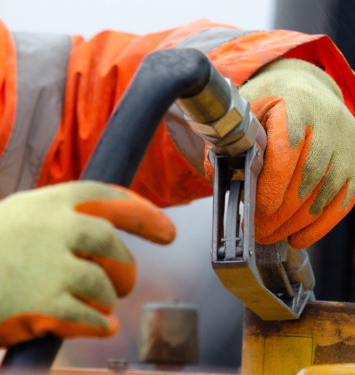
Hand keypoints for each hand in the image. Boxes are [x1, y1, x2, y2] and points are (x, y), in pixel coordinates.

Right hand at [0, 181, 174, 346]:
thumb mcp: (20, 217)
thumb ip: (60, 217)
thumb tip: (106, 230)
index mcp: (49, 202)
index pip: (108, 197)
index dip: (143, 213)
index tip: (167, 231)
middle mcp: (55, 227)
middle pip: (111, 243)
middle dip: (125, 265)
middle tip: (126, 281)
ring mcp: (51, 265)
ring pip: (104, 282)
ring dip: (108, 296)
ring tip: (102, 303)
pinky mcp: (44, 303)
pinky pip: (90, 315)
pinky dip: (99, 323)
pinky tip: (101, 326)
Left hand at [206, 58, 354, 248]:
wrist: (311, 90)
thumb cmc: (275, 105)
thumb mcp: (246, 112)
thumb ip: (229, 142)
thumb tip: (217, 176)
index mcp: (296, 106)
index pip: (286, 152)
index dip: (272, 187)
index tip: (256, 211)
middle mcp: (329, 122)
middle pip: (307, 179)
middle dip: (280, 214)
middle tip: (259, 232)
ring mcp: (349, 143)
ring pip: (326, 194)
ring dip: (297, 223)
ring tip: (273, 235)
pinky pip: (345, 200)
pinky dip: (322, 225)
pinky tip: (300, 237)